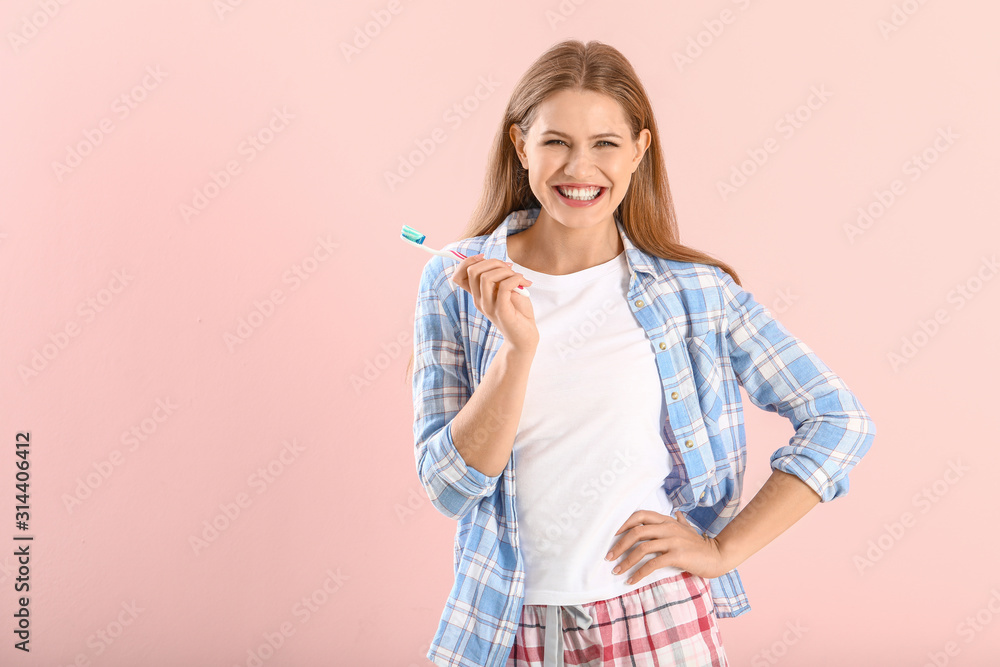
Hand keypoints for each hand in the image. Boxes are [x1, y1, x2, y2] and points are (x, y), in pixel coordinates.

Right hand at [450, 254, 538, 351]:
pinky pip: (504, 286)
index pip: (458, 275)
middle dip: (493, 262)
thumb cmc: (517, 313)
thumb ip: (498, 278)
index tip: (485, 257)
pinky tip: (524, 283)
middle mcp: (479, 301)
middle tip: (510, 268)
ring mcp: (488, 307)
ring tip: (519, 277)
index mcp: (477, 295)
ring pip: (487, 277)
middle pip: (472, 271)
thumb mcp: (505, 290)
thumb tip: (498, 262)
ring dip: (505, 271)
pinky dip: (516, 279)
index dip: (468, 261)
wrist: (525, 337)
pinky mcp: (501, 311)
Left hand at [605, 510, 727, 582]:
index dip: (623, 523)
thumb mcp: (688, 529)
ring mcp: (673, 541)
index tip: (612, 535)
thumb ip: (680, 521)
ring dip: (626, 561)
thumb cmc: (700, 544)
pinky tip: (632, 580)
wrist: (717, 556)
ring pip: (642, 548)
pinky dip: (639, 573)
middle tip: (609, 557)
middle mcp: (668, 527)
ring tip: (616, 571)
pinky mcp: (677, 555)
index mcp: (667, 520)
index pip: (639, 515)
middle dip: (619, 545)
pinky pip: (653, 564)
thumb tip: (678, 513)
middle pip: (636, 532)